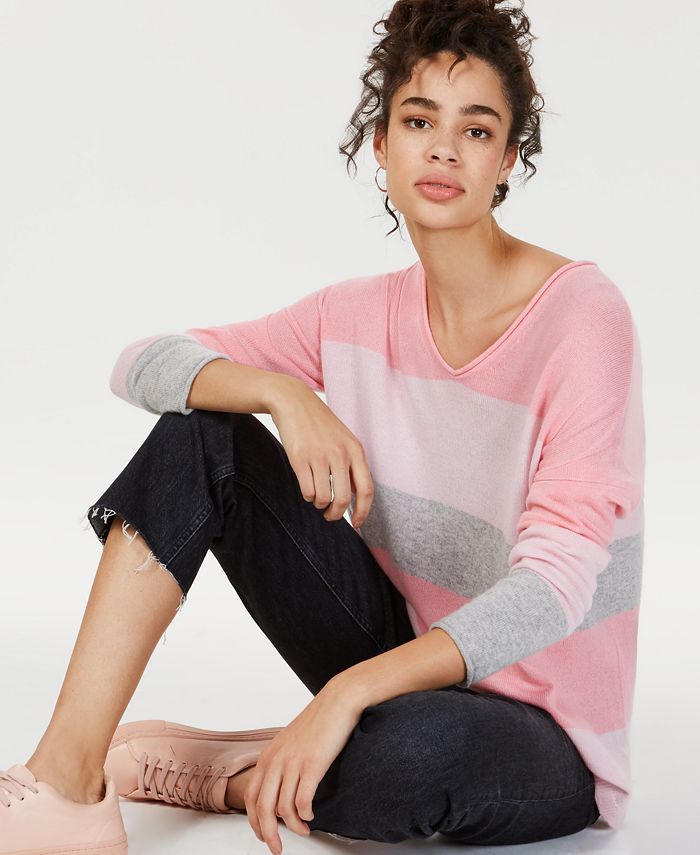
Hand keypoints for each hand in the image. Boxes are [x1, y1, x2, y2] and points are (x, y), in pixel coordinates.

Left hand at [243, 681, 362, 854]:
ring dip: (293, 825)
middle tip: (277, 848)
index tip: (263, 835)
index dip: (254, 821)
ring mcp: (293, 762)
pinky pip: (303, 801)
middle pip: (262, 808)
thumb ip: (281, 763)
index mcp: (269, 755)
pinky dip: (306, 814)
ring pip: (284, 808)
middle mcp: (276, 760)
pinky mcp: (313, 764)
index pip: (251, 796)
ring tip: (303, 829)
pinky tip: (312, 815)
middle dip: (268, 833)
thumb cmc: (318, 721)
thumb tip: (280, 791)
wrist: (337, 701)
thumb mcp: (290, 742)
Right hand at [269, 379, 373, 528]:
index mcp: (355, 450)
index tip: (357, 523)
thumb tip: (355, 497)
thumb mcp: (343, 440)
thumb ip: (352, 464)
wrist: (295, 403)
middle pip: (343, 499)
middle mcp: (340, 454)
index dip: (363, 511)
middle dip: (336, 514)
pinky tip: (306, 485)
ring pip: (323, 498)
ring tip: (316, 495)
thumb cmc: (320, 425)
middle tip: (330, 516)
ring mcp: (320, 457)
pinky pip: (307, 491)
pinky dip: (307, 495)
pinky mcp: (300, 460)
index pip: (366, 489)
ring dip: (319, 503)